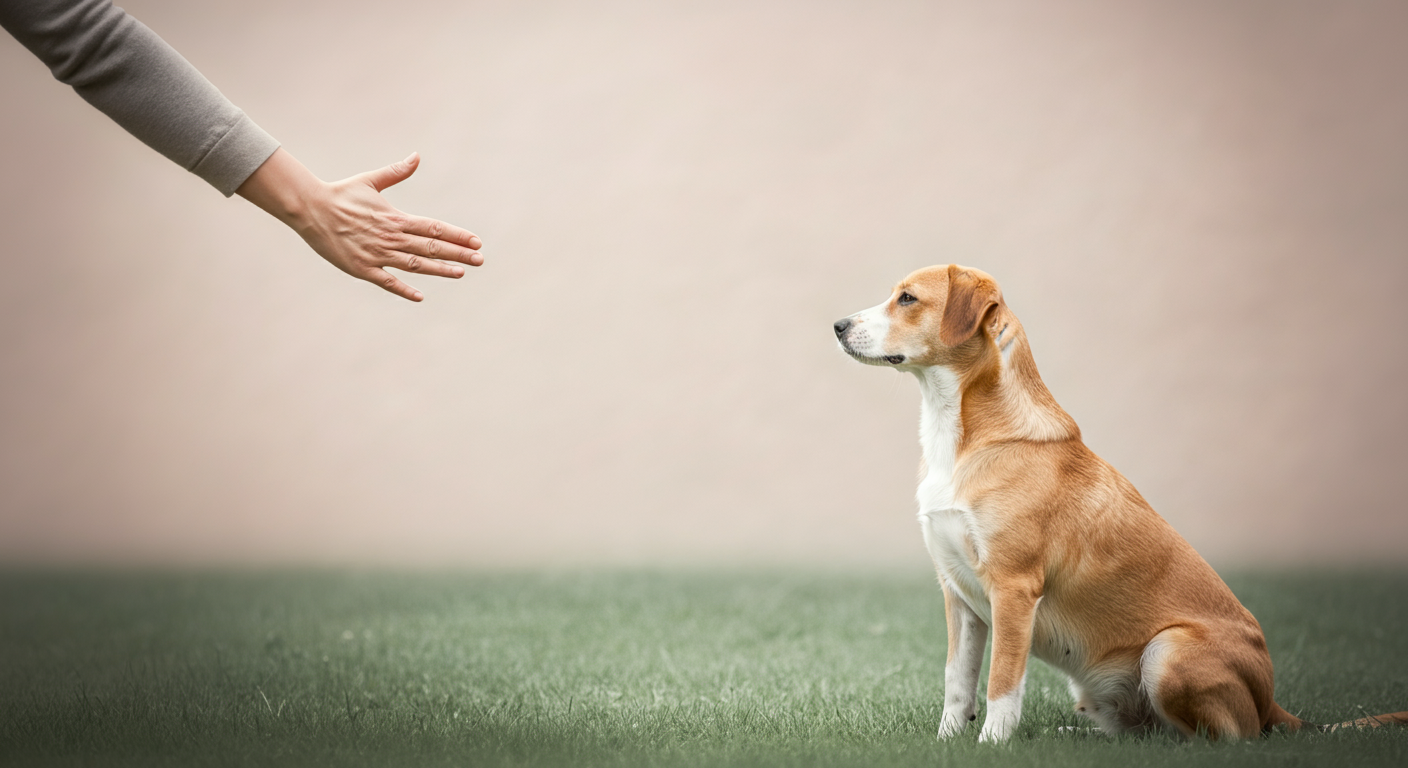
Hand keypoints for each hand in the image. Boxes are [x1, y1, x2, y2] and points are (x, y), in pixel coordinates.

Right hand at [237, 148, 481, 300]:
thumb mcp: (371, 181)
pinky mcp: (362, 269)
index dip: (457, 236)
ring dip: (439, 270)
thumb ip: (397, 172)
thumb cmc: (342, 194)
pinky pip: (387, 282)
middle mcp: (391, 237)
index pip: (434, 228)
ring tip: (461, 273)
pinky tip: (420, 296)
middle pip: (431, 248)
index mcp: (396, 218)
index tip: (476, 242)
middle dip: (458, 254)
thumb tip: (417, 156)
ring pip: (415, 265)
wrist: (310, 209)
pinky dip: (404, 289)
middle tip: (480, 260)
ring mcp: (377, 255)